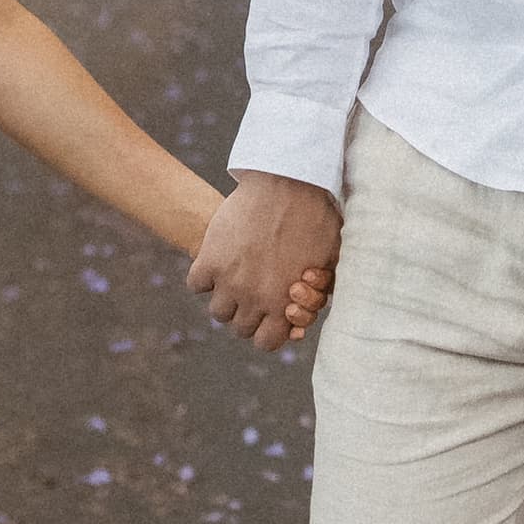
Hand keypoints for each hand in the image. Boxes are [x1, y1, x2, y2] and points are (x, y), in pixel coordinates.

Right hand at [189, 174, 342, 349]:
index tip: (270, 313)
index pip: (266, 343)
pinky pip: (196, 284)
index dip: (268, 330)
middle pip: (240, 328)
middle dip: (248, 313)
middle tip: (254, 291)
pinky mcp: (209, 258)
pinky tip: (219, 261)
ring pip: (218, 311)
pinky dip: (204, 276)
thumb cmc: (315, 218)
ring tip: (237, 276)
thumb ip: (314, 296)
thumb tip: (299, 323)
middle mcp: (254, 299)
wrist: (288, 181)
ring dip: (226, 297)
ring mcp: (229, 280)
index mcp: (283, 303)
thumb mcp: (327, 263)